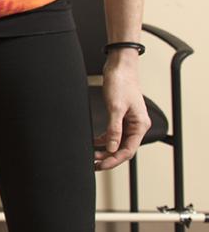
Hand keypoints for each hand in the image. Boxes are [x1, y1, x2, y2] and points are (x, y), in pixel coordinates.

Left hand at [94, 54, 149, 169]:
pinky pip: (113, 133)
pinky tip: (94, 143)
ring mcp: (128, 121)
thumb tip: (111, 148)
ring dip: (105, 150)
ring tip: (92, 156)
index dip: (115, 160)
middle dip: (109, 157)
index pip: (128, 150)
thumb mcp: (116, 108)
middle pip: (123, 148)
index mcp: (140, 125)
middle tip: (94, 164)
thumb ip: (114, 130)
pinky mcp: (120, 116)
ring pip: (117, 142)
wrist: (119, 65)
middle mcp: (136, 125)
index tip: (101, 166)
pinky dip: (104, 140)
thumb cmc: (121, 83)